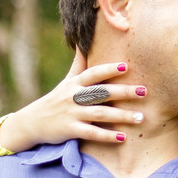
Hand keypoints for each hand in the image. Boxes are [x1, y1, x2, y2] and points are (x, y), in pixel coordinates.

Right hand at [0, 56, 145, 150]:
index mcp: (75, 83)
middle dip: (123, 92)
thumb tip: (84, 41)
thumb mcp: (67, 80)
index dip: (109, 69)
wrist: (32, 122)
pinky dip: (107, 136)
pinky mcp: (70, 130)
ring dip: (121, 116)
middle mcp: (74, 96)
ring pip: (99, 114)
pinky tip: (122, 137)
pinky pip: (91, 133)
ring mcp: (71, 113)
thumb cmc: (57, 98)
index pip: (94, 73)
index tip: (127, 66)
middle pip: (101, 93)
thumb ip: (80, 63)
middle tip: (145, 91)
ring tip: (141, 117)